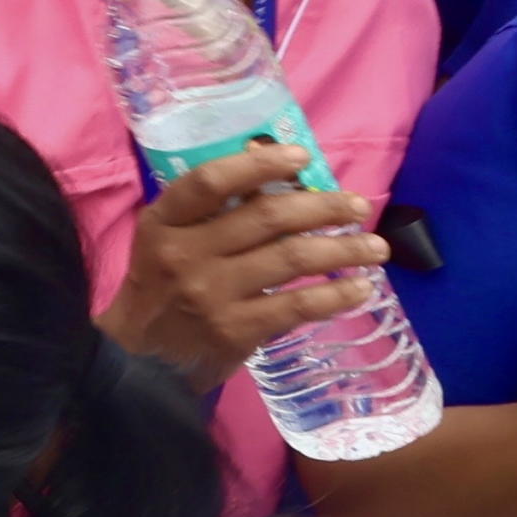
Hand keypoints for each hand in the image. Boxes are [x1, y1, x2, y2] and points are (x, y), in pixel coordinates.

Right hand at [101, 139, 384, 393]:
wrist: (141, 361)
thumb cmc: (160, 288)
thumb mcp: (168, 240)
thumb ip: (210, 210)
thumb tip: (266, 164)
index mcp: (164, 222)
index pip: (210, 182)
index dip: (259, 165)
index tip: (302, 156)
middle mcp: (186, 253)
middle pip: (266, 218)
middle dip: (322, 206)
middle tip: (358, 205)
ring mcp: (212, 293)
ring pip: (290, 259)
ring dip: (342, 250)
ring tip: (375, 247)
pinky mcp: (236, 330)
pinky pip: (296, 305)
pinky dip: (334, 295)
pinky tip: (360, 288)